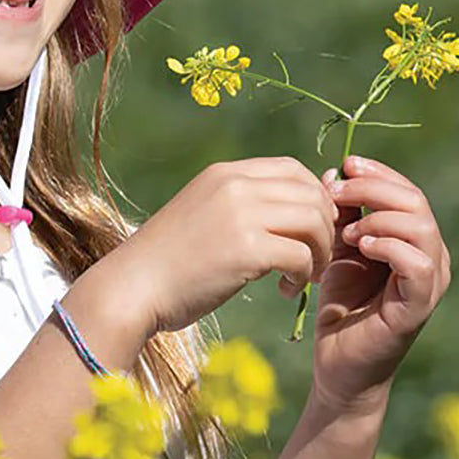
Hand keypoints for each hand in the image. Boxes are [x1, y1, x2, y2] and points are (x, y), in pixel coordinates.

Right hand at [122, 157, 338, 334]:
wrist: (133, 286)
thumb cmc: (169, 260)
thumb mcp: (205, 214)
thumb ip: (245, 205)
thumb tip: (297, 209)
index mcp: (224, 174)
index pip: (293, 168)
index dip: (314, 197)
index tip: (310, 230)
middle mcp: (234, 185)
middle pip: (311, 193)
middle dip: (325, 227)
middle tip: (314, 258)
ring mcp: (240, 214)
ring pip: (314, 220)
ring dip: (320, 252)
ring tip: (304, 275)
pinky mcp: (246, 249)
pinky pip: (301, 255)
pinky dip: (303, 275)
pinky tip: (284, 289)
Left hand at [308, 155, 449, 414]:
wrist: (338, 361)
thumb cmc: (339, 305)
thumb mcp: (335, 249)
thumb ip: (340, 214)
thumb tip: (333, 173)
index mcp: (412, 240)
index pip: (406, 191)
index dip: (377, 173)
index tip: (344, 164)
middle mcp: (430, 256)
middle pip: (415, 202)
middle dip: (373, 188)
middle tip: (337, 191)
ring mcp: (430, 281)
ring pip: (421, 228)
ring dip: (378, 217)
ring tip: (345, 230)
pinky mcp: (420, 305)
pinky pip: (418, 263)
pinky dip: (388, 246)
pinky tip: (359, 246)